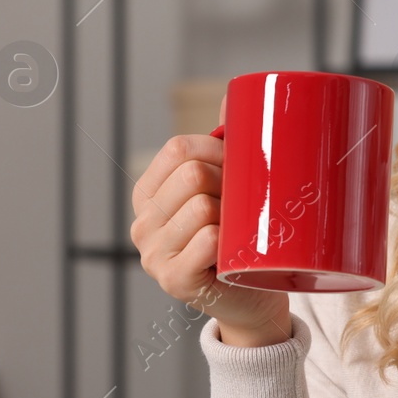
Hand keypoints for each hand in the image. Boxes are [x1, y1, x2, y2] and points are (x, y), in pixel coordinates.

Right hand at [130, 131, 291, 345]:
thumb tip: (236, 96)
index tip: (242, 168)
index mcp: (150, 194)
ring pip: (202, 206)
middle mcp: (142, 223)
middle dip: (230, 183)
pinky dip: (230, 242)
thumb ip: (226, 148)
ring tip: (242, 232)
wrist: (254, 301)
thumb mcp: (230, 192)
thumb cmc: (243, 241)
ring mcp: (153, 254)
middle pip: (191, 175)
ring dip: (234, 215)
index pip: (177, 149)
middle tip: (248, 206)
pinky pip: (208, 241)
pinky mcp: (174, 281)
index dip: (218, 150)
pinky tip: (235, 252)